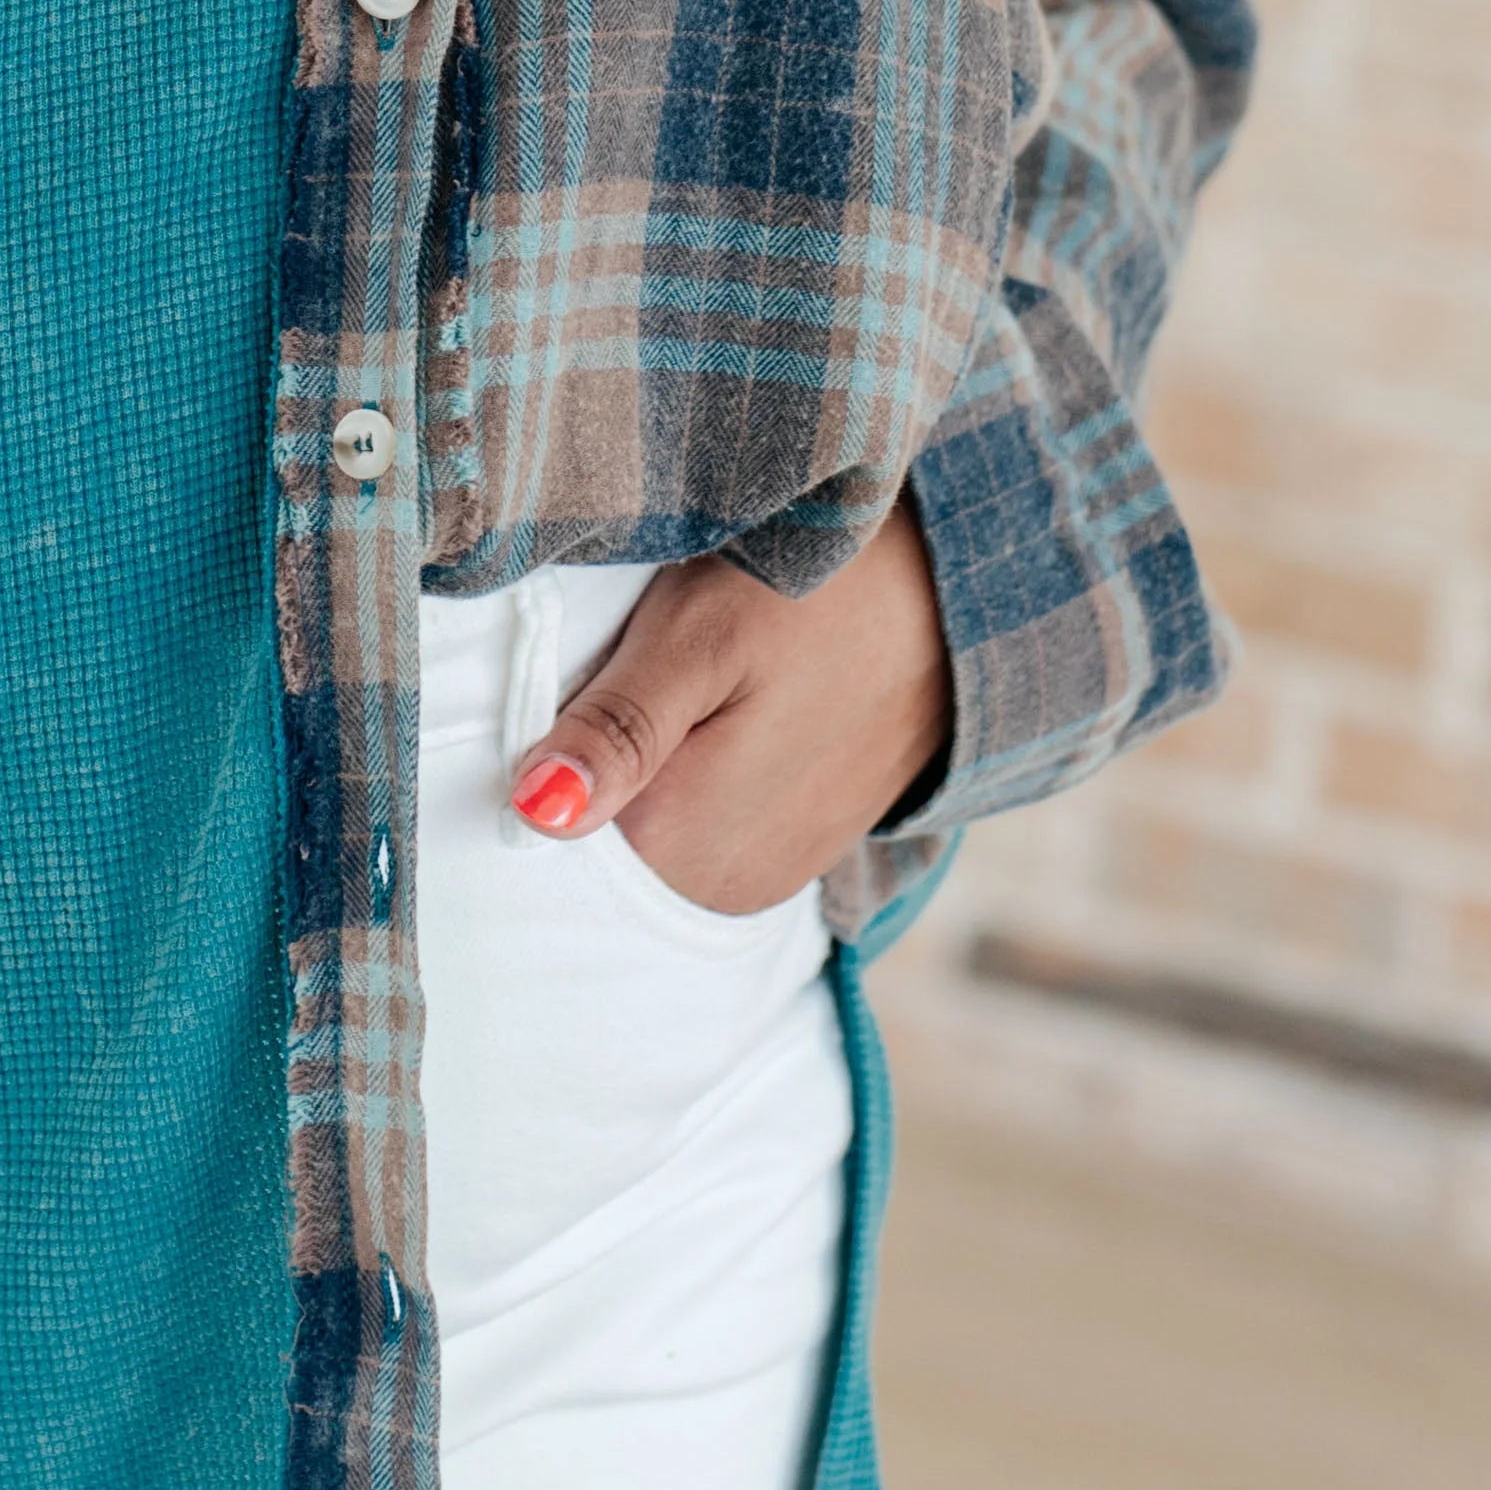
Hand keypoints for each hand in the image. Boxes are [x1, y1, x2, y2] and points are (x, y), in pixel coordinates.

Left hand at [510, 502, 950, 914]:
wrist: (955, 597)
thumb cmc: (817, 596)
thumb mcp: (698, 637)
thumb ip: (618, 730)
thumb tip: (535, 812)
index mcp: (677, 847)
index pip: (542, 825)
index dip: (541, 748)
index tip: (571, 680)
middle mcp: (717, 892)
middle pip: (597, 836)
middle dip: (593, 763)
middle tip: (635, 664)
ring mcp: (759, 880)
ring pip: (649, 832)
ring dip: (646, 771)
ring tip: (689, 687)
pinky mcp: (786, 856)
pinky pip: (701, 831)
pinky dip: (692, 780)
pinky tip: (719, 717)